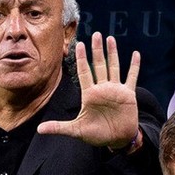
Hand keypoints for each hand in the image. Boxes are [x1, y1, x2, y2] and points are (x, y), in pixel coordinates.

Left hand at [38, 32, 139, 148]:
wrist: (117, 140)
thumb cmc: (97, 135)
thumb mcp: (77, 130)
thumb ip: (59, 127)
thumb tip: (38, 130)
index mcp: (89, 95)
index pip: (84, 72)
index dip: (82, 59)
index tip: (79, 44)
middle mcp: (102, 89)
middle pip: (99, 65)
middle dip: (97, 50)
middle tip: (96, 34)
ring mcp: (116, 90)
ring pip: (114, 67)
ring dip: (113, 53)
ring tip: (110, 38)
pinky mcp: (128, 95)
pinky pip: (131, 77)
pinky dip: (134, 66)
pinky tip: (135, 54)